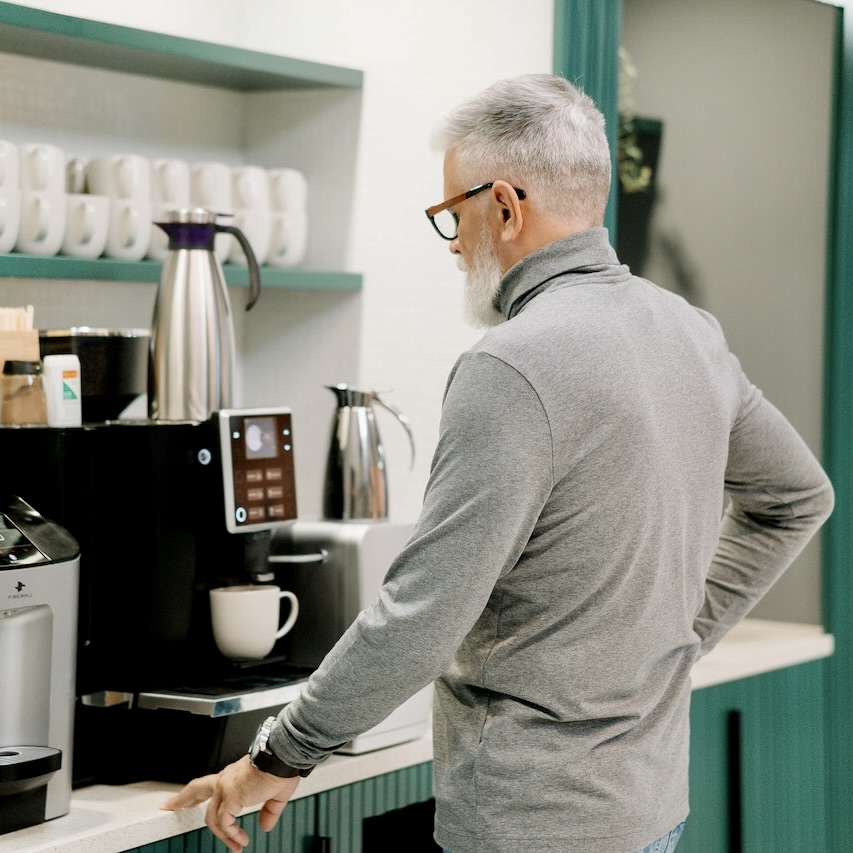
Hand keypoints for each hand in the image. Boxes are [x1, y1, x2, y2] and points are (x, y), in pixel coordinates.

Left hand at [162, 755, 300, 851]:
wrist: (283, 759)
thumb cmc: (281, 768)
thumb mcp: (275, 793)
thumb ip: (268, 810)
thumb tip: (265, 825)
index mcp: (234, 776)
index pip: (210, 784)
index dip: (197, 793)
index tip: (188, 799)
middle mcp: (225, 779)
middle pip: (196, 789)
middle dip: (181, 799)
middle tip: (169, 806)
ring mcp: (225, 787)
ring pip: (211, 816)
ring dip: (223, 835)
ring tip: (236, 847)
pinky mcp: (230, 796)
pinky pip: (225, 822)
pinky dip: (232, 834)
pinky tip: (241, 839)